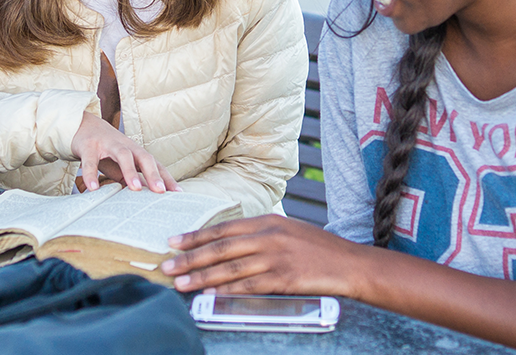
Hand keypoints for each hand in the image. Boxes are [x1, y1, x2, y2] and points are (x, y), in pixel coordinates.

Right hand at [71, 112, 179, 193]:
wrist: (83, 125)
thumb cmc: (107, 150)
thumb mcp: (122, 165)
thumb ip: (135, 178)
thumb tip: (149, 196)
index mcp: (136, 152)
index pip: (156, 165)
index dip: (167, 178)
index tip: (177, 193)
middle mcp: (126, 146)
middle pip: (144, 157)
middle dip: (153, 174)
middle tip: (161, 191)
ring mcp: (108, 144)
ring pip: (123, 155)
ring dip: (130, 171)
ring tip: (135, 188)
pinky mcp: (89, 146)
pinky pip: (91, 161)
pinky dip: (91, 174)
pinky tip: (93, 188)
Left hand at [161, 215, 366, 295]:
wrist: (350, 264)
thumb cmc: (318, 249)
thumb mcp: (288, 231)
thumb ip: (260, 235)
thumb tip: (228, 244)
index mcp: (267, 221)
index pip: (223, 229)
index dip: (196, 236)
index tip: (173, 242)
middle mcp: (268, 236)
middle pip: (220, 248)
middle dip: (189, 258)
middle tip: (165, 265)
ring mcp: (276, 258)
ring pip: (229, 268)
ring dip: (200, 276)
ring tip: (179, 283)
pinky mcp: (284, 279)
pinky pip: (248, 286)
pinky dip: (226, 290)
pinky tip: (210, 295)